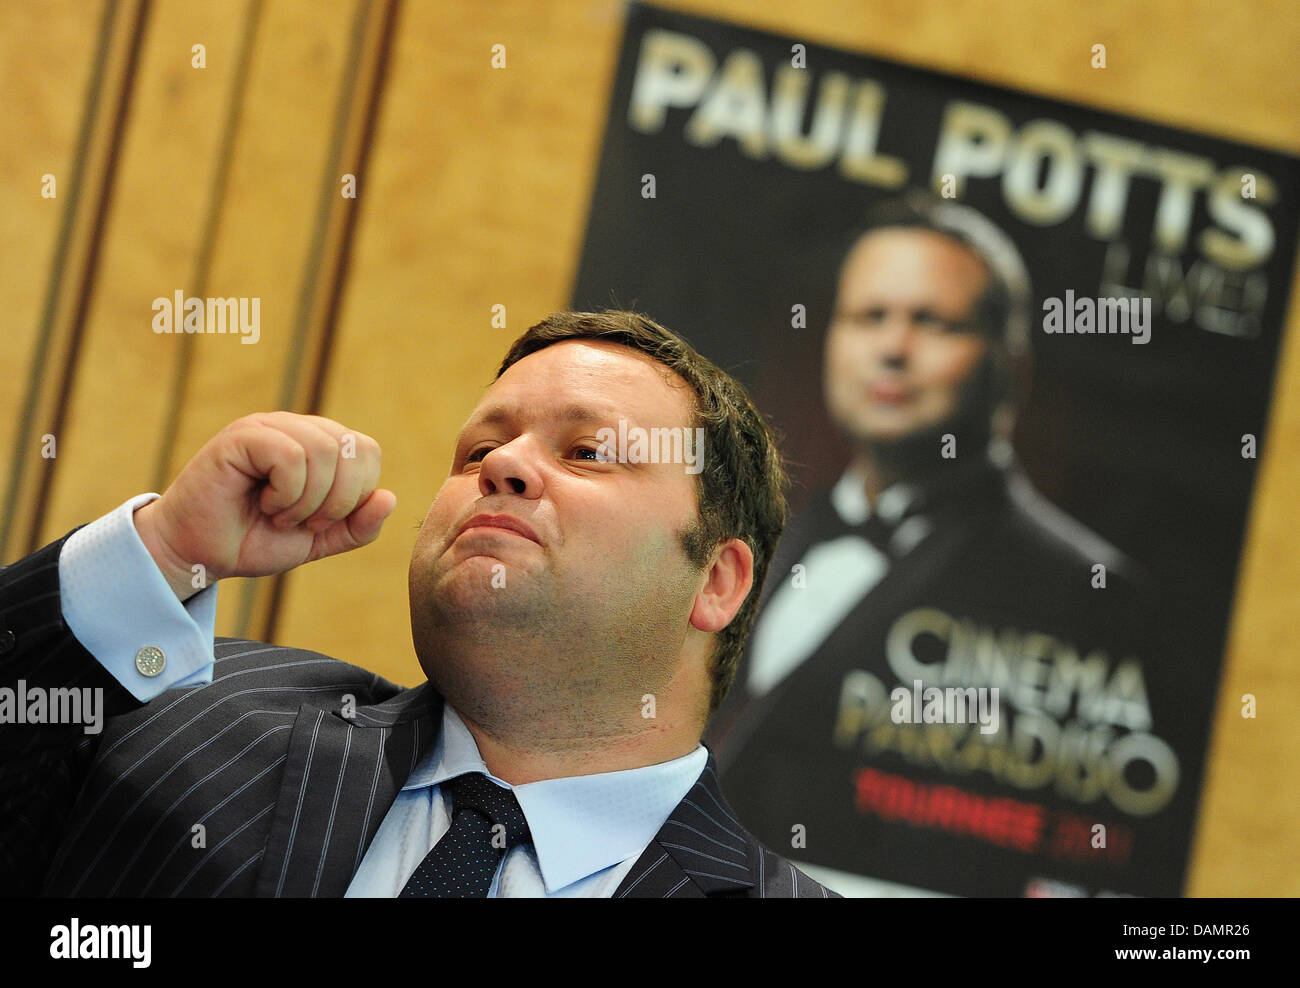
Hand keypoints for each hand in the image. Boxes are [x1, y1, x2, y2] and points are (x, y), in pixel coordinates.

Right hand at [133, 412, 396, 600]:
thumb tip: (389, 498)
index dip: (357, 494)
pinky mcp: (241, 436)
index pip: (367, 451)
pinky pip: (291, 455)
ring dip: (309, 500)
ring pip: (325, 450)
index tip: (323, 521)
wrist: (198, 554)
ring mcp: (268, 427)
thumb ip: (357, 526)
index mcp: (318, 444)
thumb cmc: (254, 540)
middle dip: (338, 500)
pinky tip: (266, 504)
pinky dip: (287, 492)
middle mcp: (296, 428)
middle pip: (353, 448)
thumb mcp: (319, 540)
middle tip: (304, 523)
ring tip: (281, 516)